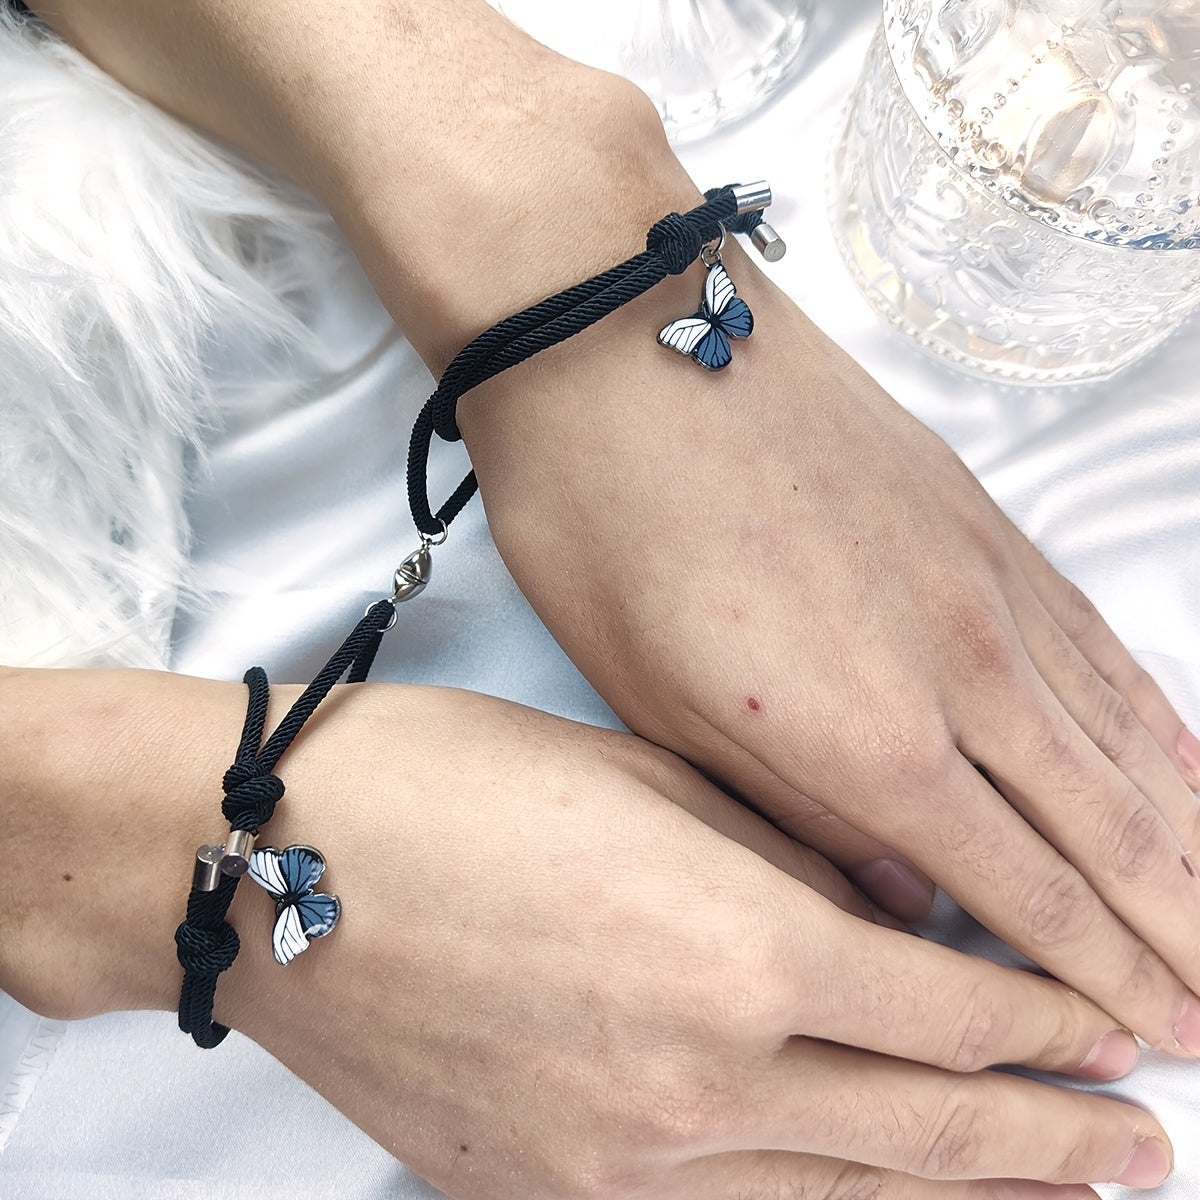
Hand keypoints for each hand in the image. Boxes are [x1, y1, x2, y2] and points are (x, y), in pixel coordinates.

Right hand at [0, 668, 1173, 1197]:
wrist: (282, 867)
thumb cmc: (454, 781)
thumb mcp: (644, 779)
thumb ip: (775, 857)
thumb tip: (869, 905)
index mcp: (737, 943)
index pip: (950, 1008)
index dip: (1049, 1023)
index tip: (1111, 1024)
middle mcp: (701, 1074)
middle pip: (929, 1129)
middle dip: (1053, 1140)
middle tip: (1143, 1146)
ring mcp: (622, 1161)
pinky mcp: (548, 1196)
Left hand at [457, 248, 1199, 1060]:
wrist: (620, 345)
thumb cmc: (605, 524)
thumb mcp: (656, 705)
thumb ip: (793, 810)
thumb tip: (896, 893)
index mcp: (863, 741)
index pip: (1018, 892)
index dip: (1093, 978)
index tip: (1152, 1038)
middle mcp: (957, 671)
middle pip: (1107, 832)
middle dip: (1177, 935)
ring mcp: (986, 587)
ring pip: (1128, 742)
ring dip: (1193, 842)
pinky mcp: (984, 520)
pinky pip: (1102, 641)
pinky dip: (1163, 718)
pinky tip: (1195, 760)